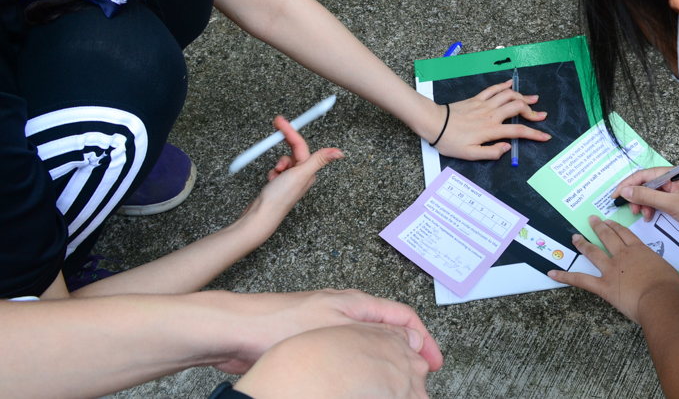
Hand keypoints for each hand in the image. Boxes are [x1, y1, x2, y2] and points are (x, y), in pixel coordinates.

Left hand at [233, 324, 432, 398]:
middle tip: (419, 378)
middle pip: (391, 330)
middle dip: (410, 353)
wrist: (235, 330)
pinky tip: (361, 383)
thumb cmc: (276, 322)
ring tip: (395, 383)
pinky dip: (364, 367)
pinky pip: (351, 354)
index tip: (435, 362)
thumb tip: (408, 339)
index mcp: (356, 303)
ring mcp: (331, 326)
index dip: (425, 340)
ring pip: (371, 344)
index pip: (404, 317)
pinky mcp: (314, 342)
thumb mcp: (335, 326)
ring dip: (387, 361)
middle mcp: (347, 312)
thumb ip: (374, 333)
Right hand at [238, 116, 341, 236]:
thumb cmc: (279, 199)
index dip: (291, 131)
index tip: (280, 120)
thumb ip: (318, 161)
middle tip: (276, 124)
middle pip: (294, 151)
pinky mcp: (281, 185)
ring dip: (277, 164)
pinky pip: (276, 171)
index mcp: (309, 172)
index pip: (301, 146)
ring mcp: (291, 180)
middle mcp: (303, 176)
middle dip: (284, 144)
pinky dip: (271, 173)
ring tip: (275, 175)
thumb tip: (340, 152)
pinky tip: (270, 182)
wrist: (261, 216)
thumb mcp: (299, 175)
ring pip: (284, 161)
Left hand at [430, 80, 550, 160]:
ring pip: (508, 95)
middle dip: (532, 112)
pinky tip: (511, 84)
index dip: (535, 134)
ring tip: (533, 99)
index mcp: (491, 130)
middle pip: (518, 108)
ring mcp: (484, 104)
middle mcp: (491, 114)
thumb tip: (507, 148)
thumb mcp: (470, 154)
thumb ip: (491, 152)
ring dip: (522, 96)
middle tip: (541, 116)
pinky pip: (493, 89)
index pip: (519, 132)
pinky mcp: (477, 99)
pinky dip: (504, 85)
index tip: (545, 136)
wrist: (434, 123)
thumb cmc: (450, 141)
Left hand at [548, 216, 678, 323]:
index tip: (609, 222)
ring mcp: (611, 269)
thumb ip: (656, 269)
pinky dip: (565, 276)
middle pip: (608, 237)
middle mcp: (623, 256)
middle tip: (591, 220)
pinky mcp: (603, 286)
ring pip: (593, 252)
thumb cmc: (669, 288)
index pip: (625, 234)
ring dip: (582, 244)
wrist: (661, 299)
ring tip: (575, 237)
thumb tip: (655, 274)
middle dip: (598, 227)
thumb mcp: (666, 271)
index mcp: (640, 251)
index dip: (615, 227)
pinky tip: (553, 273)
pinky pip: (581, 280)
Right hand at [613, 169, 678, 237]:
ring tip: (644, 216)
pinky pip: (660, 200)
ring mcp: (677, 189)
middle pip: (647, 183)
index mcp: (673, 173)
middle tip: (632, 210)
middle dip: (637, 196)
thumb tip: (625, 190)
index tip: (615, 195)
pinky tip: (651, 216)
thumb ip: (646, 195)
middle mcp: (674, 178)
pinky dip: (653, 207)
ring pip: (652, 192)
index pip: (644, 174)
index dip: (627, 184)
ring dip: (644, 203)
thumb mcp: (670, 204)